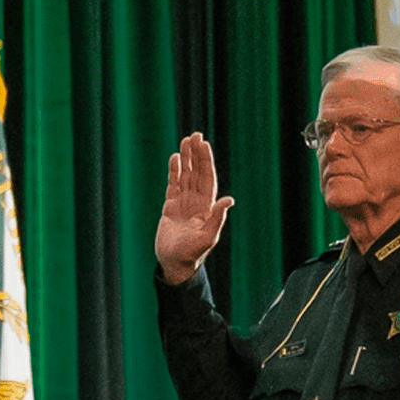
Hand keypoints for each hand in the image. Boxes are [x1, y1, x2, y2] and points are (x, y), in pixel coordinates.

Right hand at [154, 132, 234, 283]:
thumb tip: (229, 199)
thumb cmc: (193, 254)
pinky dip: (174, 172)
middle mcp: (197, 202)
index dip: (206, 161)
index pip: (208, 178)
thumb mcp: (208, 237)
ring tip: (185, 141)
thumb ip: (217, 218)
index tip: (203, 145)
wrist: (175, 264)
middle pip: (197, 172)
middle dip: (196, 154)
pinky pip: (173, 185)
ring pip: (185, 176)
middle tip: (195, 135)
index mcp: (207, 207)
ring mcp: (183, 203)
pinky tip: (174, 159)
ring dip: (185, 159)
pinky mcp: (170, 207)